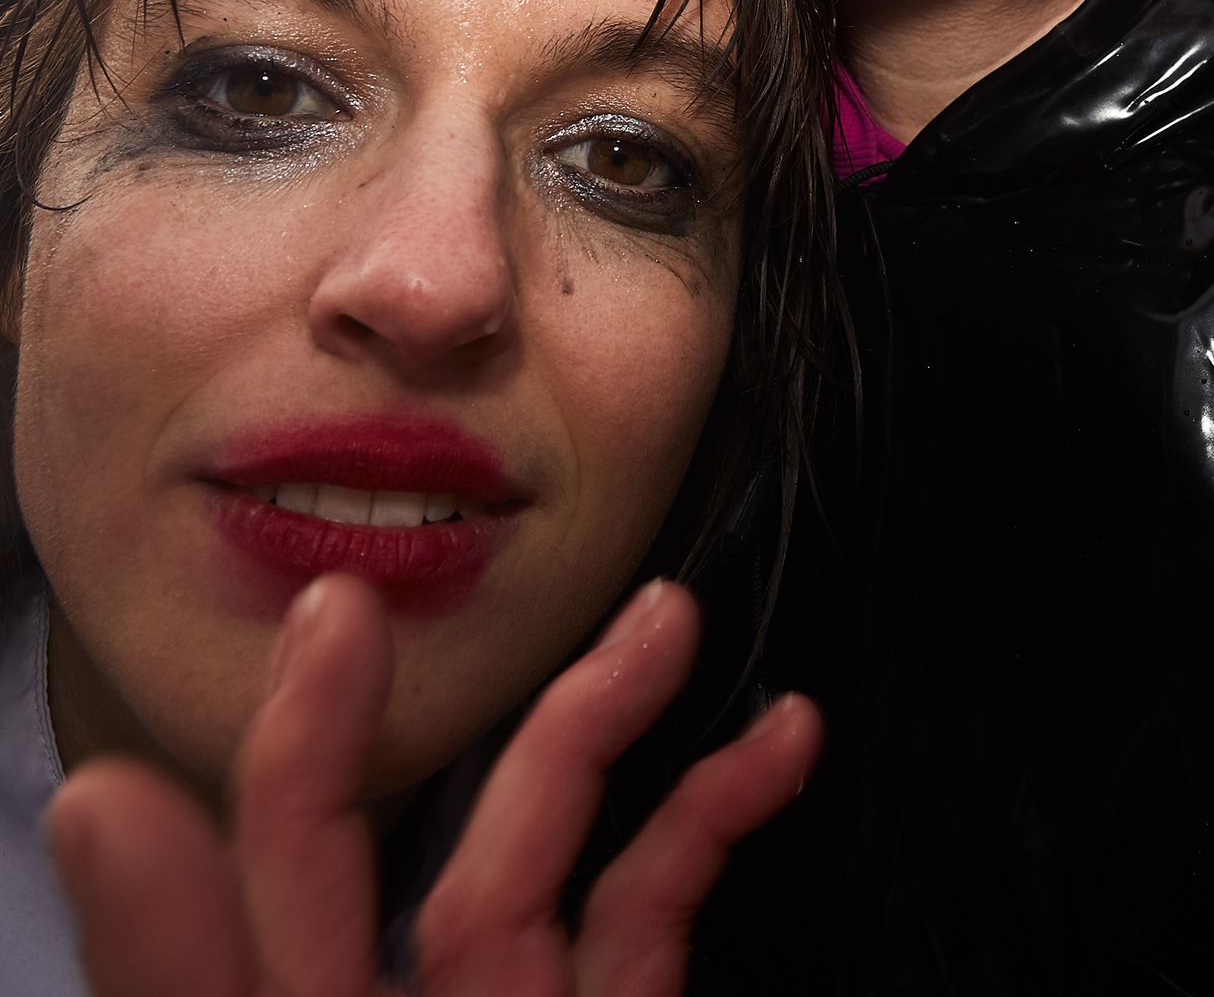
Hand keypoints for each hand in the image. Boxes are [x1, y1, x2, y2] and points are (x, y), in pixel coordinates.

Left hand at [45, 573, 822, 996]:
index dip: (297, 757)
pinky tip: (780, 742)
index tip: (341, 624)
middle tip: (566, 587)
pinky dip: (717, 818)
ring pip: (550, 848)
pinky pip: (657, 912)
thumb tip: (103, 799)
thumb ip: (191, 986)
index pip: (268, 891)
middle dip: (478, 708)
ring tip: (673, 624)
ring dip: (612, 727)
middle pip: (420, 848)